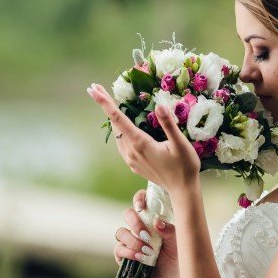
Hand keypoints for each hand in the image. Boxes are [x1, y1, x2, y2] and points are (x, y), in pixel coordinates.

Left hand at [86, 83, 200, 192]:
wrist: (182, 190)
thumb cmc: (185, 166)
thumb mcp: (180, 144)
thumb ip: (168, 125)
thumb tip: (159, 105)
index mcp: (140, 143)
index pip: (118, 118)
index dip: (105, 103)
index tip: (93, 90)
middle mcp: (131, 151)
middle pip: (114, 125)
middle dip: (104, 105)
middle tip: (96, 88)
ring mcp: (131, 159)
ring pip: (116, 134)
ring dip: (111, 118)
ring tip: (107, 103)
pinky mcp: (134, 165)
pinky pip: (122, 144)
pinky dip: (119, 131)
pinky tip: (122, 127)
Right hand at [113, 189, 179, 277]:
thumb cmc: (177, 258)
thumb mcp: (178, 243)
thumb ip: (170, 231)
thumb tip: (156, 222)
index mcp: (153, 219)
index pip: (142, 201)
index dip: (139, 199)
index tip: (142, 207)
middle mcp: (139, 228)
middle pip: (128, 214)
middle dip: (134, 222)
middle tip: (145, 234)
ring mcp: (130, 242)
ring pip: (121, 232)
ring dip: (132, 240)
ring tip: (146, 250)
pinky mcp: (124, 257)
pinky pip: (118, 249)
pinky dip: (128, 252)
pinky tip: (140, 258)